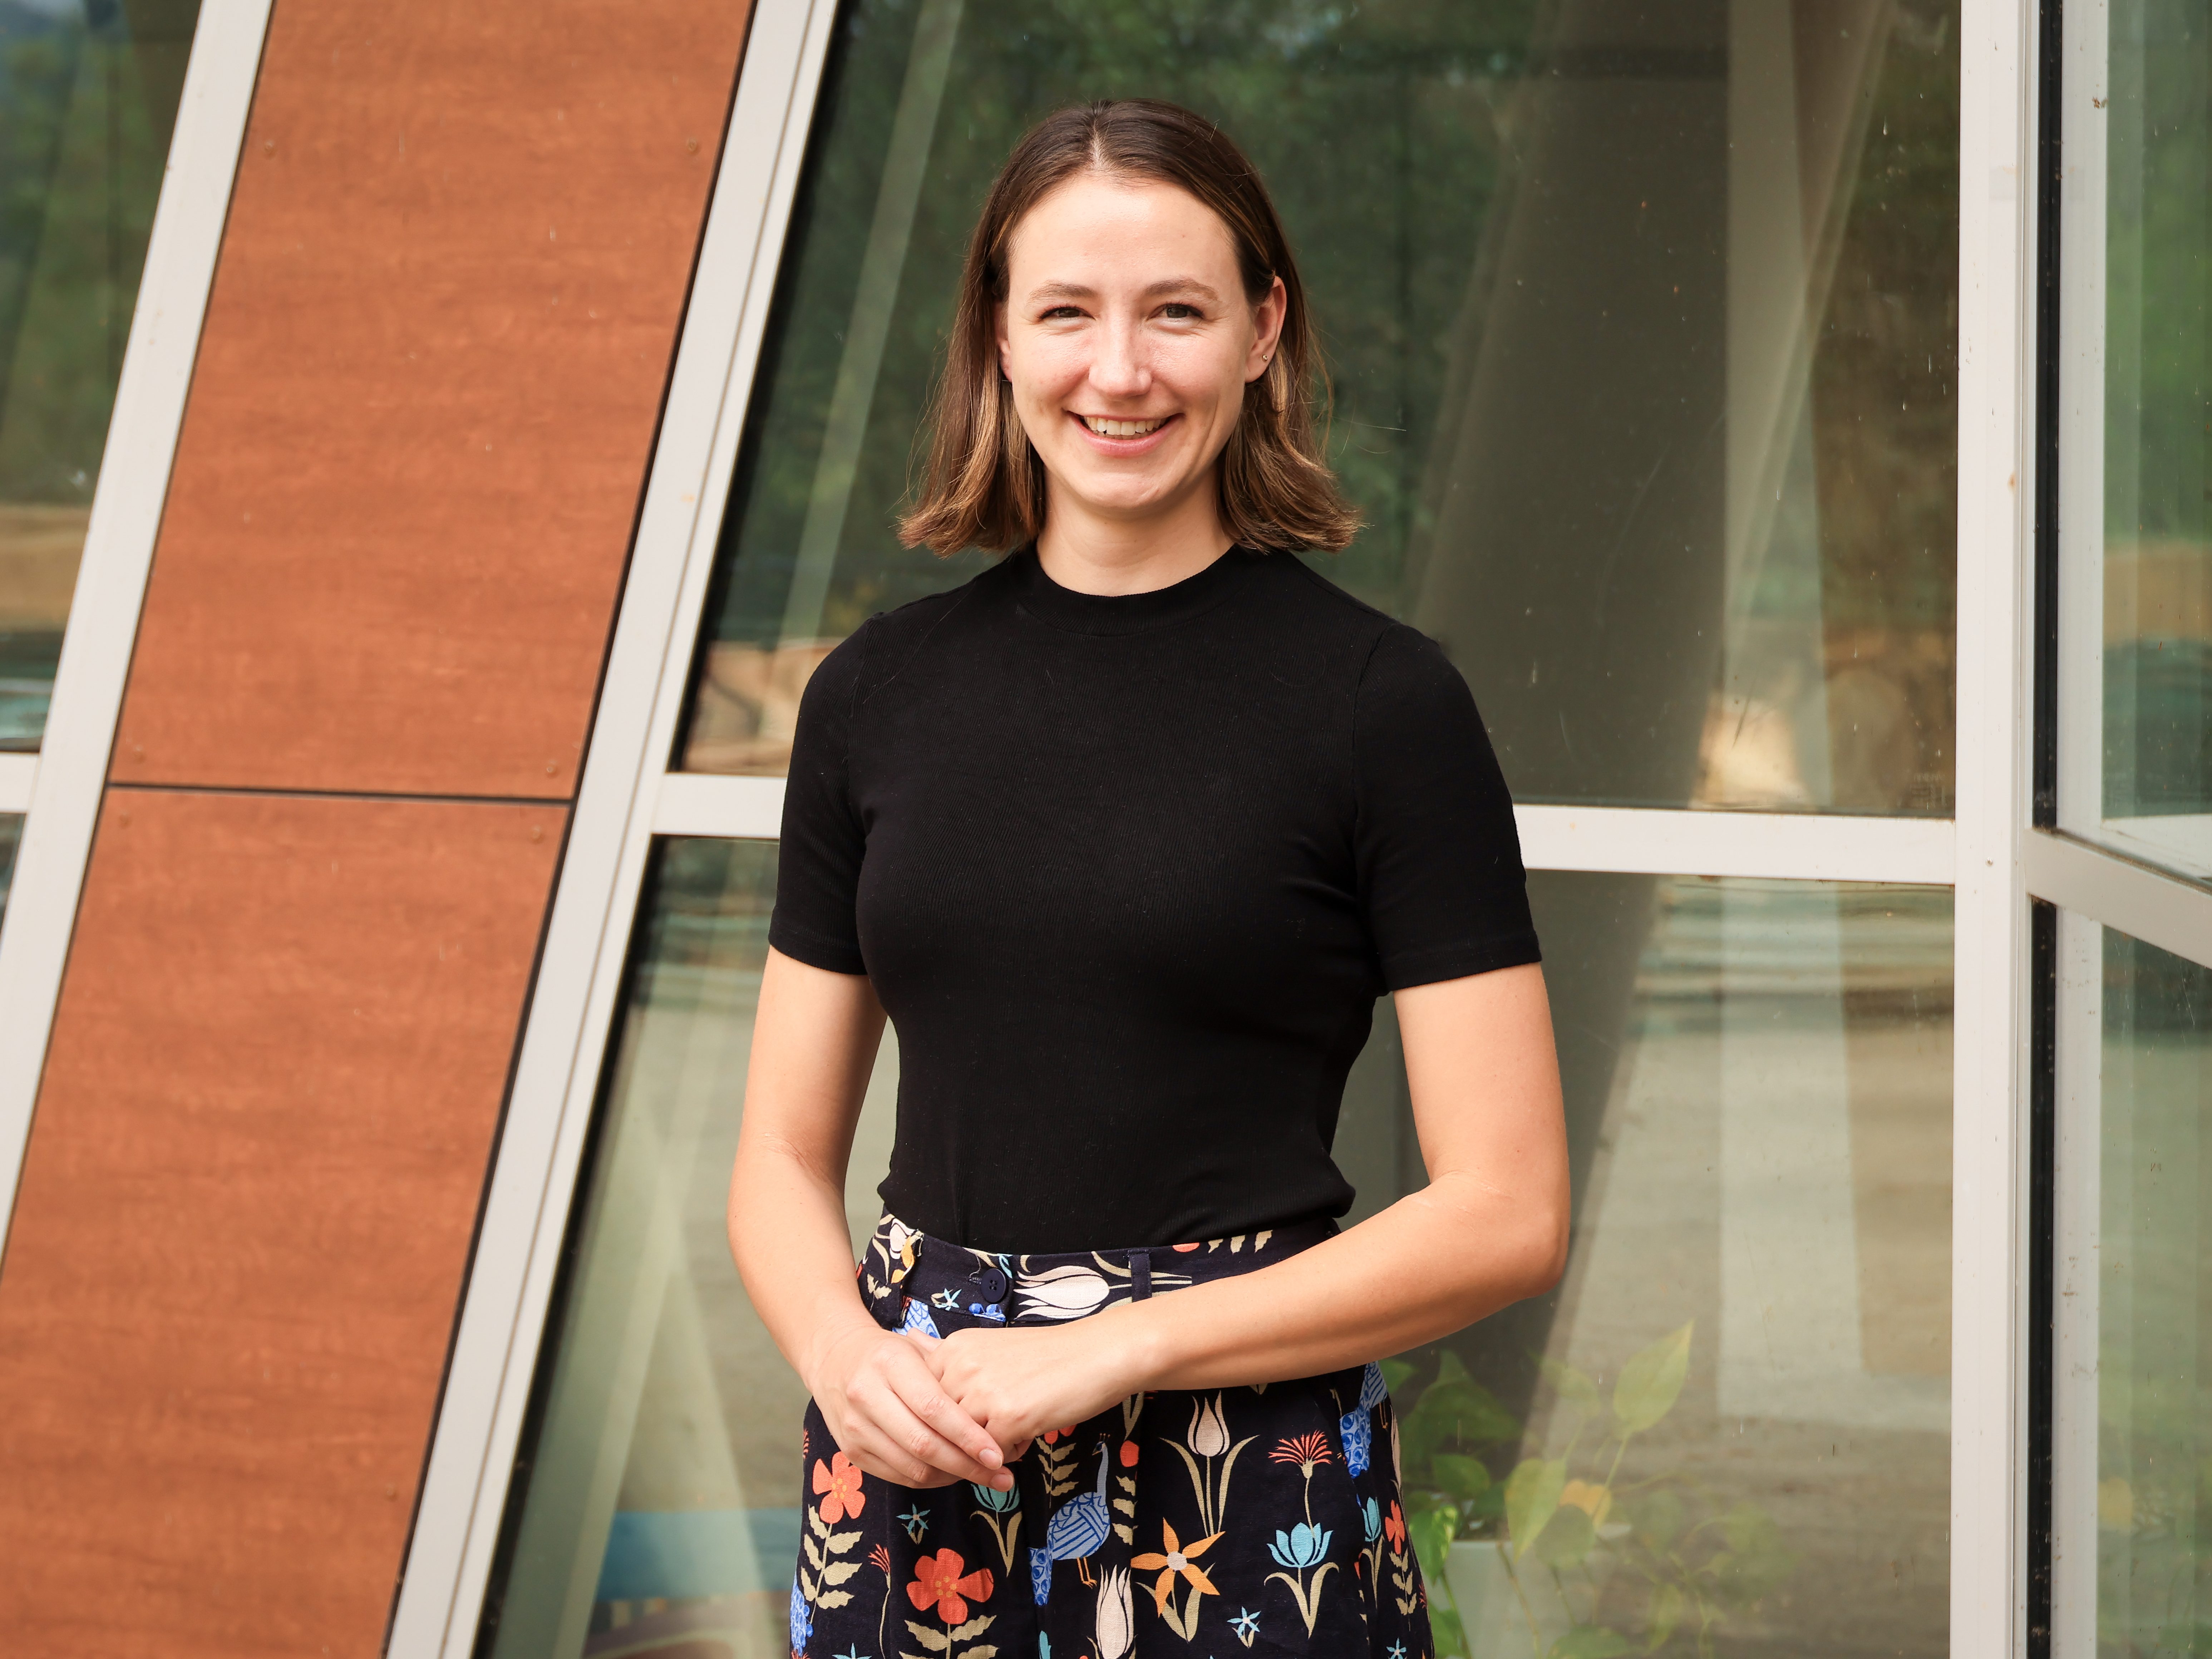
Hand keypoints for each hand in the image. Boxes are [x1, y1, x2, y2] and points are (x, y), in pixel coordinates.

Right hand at [805, 1319, 1013, 1489]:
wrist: (833, 1359)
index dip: (967, 1435)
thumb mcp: (917, 1350)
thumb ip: (951, 1376)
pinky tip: (952, 1474)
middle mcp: (867, 1396)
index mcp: (890, 1364)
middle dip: (966, 1465)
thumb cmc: (888, 1354)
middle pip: (923, 1444)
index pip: (934, 1408)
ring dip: (952, 1477)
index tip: (997, 1453)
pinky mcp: (851, 1452)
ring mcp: (856, 1428)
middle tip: (1000, 1475)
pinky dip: (930, 1480)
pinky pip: (898, 1476)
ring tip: (982, 1477)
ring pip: (911, 1467)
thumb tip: (998, 1409)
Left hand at [922, 1315, 1149, 1450]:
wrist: (1097, 1353)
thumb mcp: (990, 1347)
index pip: (924, 1403)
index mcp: (954, 1348)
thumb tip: (909, 1341)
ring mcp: (982, 1391)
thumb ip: (948, 1354)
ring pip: (962, 1444)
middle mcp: (960, 1366)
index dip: (946, 1422)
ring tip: (1016, 1425)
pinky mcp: (1007, 1416)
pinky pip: (990, 1456)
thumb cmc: (1047, 1355)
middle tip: (998, 1427)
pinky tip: (1030, 1431)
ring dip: (985, 1447)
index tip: (970, 1421)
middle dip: (963, 1440)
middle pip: (940, 1427)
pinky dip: (1009, 1453)